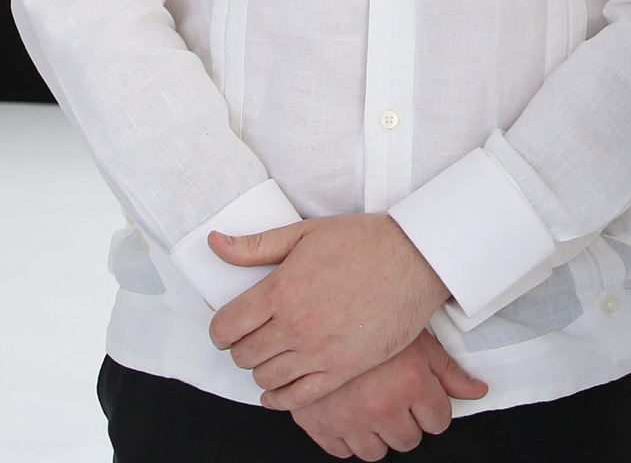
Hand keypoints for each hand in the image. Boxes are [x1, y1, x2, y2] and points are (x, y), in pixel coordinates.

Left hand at [208, 214, 450, 408]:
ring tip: (270, 356)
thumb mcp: (304, 232)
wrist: (416, 259)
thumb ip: (255, 245)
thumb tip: (214, 243)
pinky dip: (280, 399)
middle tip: (251, 338)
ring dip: (260, 370)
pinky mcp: (343, 369)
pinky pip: (298, 397)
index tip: (228, 327)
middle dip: (240, 348)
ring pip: (266, 378)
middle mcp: (295, 325)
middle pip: (243, 355)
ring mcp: (319, 351)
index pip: (226, 326)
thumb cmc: (364, 241)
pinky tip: (277, 391)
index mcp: (281, 289)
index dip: (221, 329)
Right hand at [290, 331, 487, 459]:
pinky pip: (343, 451)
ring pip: (376, 452)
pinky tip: (348, 409)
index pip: (439, 421)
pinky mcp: (320, 427)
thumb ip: (448, 370)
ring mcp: (349, 420)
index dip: (431, 407)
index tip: (420, 394)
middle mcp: (382, 406)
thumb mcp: (415, 337)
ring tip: (370, 402)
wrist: (313, 315)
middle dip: (406, 421)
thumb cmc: (367, 319)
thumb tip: (478, 391)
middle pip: (409, 440)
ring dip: (377, 432)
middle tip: (393, 394)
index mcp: (410, 383)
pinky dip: (347, 436)